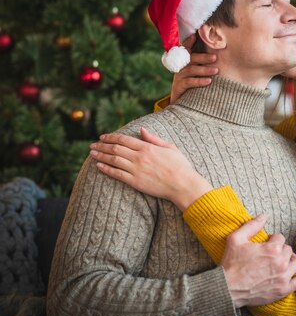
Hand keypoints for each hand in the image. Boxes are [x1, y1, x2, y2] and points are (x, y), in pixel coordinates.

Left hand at [89, 127, 212, 210]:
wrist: (183, 185)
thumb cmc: (180, 166)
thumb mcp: (170, 147)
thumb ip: (154, 139)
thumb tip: (142, 130)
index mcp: (147, 147)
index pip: (124, 139)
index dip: (111, 137)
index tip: (103, 137)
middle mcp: (139, 157)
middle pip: (115, 148)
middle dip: (102, 146)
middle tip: (93, 145)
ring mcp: (136, 169)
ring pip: (113, 160)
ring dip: (101, 155)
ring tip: (92, 153)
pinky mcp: (135, 182)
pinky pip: (117, 174)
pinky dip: (106, 169)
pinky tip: (98, 166)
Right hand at [171, 35, 218, 103]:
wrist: (181, 103)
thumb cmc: (192, 84)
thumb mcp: (196, 73)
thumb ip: (202, 64)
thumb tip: (218, 55)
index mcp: (184, 61)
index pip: (184, 49)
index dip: (188, 42)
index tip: (194, 35)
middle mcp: (180, 67)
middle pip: (191, 59)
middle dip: (203, 57)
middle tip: (215, 57)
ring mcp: (178, 76)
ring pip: (191, 70)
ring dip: (204, 70)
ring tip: (216, 70)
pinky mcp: (179, 86)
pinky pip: (189, 82)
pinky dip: (199, 81)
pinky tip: (209, 81)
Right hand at [222, 215, 295, 307]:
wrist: (227, 289)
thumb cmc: (231, 263)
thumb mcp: (236, 239)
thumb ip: (252, 226)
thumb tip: (264, 216)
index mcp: (271, 248)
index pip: (280, 238)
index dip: (272, 240)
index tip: (265, 245)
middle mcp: (281, 262)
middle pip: (288, 250)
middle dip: (280, 249)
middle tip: (270, 254)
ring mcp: (283, 277)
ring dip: (291, 259)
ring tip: (283, 260)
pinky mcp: (283, 289)